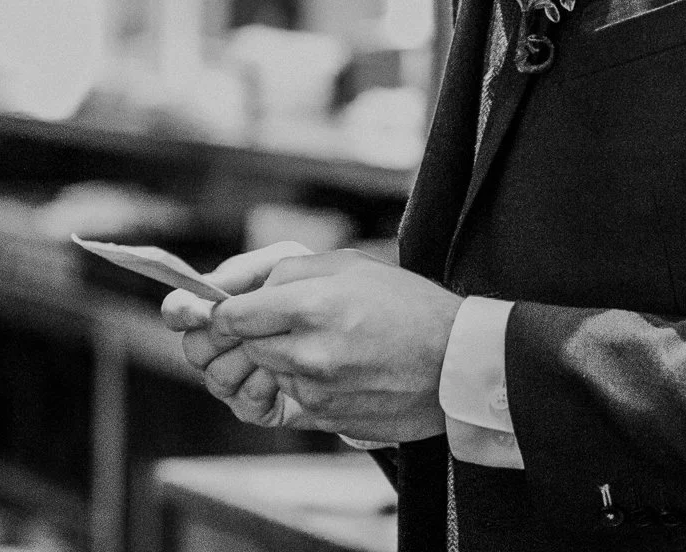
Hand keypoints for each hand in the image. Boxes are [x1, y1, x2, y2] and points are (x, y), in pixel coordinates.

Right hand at [161, 242, 312, 426]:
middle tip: (252, 327)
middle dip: (222, 336)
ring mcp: (234, 378)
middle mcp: (218, 347)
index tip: (197, 311)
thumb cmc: (312, 289)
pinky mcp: (256, 407)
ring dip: (248, 359)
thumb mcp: (282, 265)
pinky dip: (265, 383)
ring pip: (215, 376)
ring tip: (280, 344)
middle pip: (193, 348)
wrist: (351, 329)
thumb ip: (244, 270)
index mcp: (216, 310)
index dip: (181, 311)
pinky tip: (284, 371)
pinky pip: (243, 400)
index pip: (179, 312)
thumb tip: (210, 284)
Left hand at [212, 249, 462, 443]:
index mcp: (310, 306)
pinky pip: (297, 400)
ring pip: (272, 374)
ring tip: (330, 345)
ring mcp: (317, 392)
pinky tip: (345, 369)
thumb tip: (246, 290)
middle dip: (261, 335)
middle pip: (247, 348)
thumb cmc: (408, 305)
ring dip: (286, 361)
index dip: (229, 312)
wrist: (456, 362)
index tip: (239, 311)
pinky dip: (309, 385)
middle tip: (294, 324)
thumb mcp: (351, 265)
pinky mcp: (328, 420)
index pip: (231, 317)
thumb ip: (290, 271)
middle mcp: (308, 354)